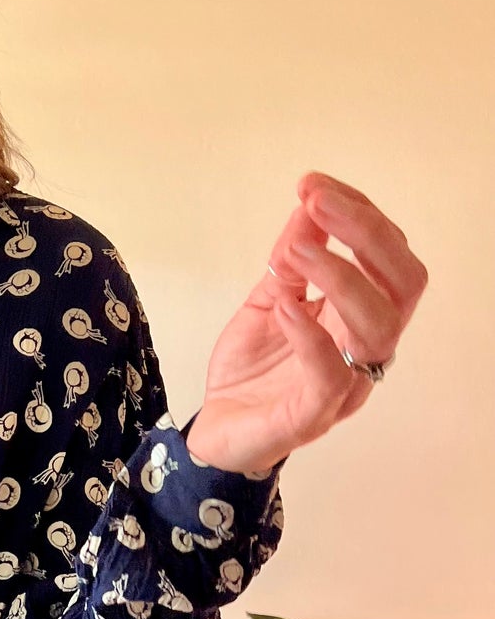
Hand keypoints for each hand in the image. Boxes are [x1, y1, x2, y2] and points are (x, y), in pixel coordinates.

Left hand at [184, 172, 428, 475]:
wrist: (216, 434)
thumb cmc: (252, 371)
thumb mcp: (268, 300)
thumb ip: (291, 261)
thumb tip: (309, 206)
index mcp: (361, 316)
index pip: (388, 255)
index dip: (359, 213)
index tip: (313, 185)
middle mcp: (366, 348)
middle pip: (403, 283)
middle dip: (367, 234)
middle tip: (318, 202)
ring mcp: (346, 384)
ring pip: (378, 326)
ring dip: (342, 277)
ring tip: (298, 251)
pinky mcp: (313, 415)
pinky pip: (331, 374)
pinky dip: (312, 335)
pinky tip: (286, 305)